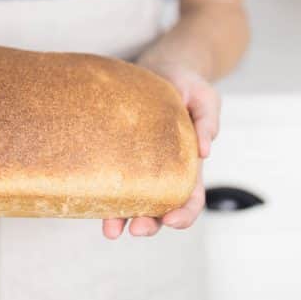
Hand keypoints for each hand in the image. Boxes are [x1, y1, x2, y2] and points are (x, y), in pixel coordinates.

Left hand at [103, 62, 219, 239]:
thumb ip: (209, 122)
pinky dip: (103, 195)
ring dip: (122, 219)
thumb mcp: (206, 98)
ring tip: (111, 230)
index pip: (192, 199)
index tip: (171, 221)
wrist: (163, 69)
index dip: (184, 215)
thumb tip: (204, 152)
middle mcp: (164, 173)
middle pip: (160, 209)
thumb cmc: (188, 85)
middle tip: (136, 229)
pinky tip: (91, 203)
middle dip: (150, 224)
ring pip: (133, 201)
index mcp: (190, 165)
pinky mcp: (120, 154)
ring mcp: (141, 166)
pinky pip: (111, 178)